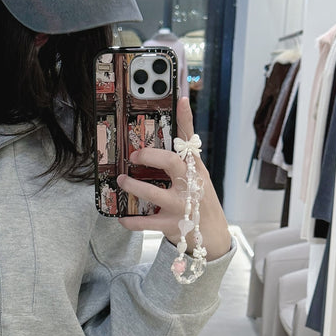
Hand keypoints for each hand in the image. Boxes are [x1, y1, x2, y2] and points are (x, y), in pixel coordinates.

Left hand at [116, 95, 232, 260]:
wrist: (213, 235)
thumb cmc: (200, 202)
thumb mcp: (198, 179)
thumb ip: (182, 164)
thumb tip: (160, 147)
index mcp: (195, 170)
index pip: (190, 140)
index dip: (186, 119)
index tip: (181, 100)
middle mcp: (190, 184)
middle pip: (171, 162)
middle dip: (149, 156)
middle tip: (135, 156)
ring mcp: (181, 205)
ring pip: (153, 193)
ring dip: (133, 187)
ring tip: (122, 181)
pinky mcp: (172, 224)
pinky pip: (146, 222)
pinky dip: (131, 220)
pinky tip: (122, 217)